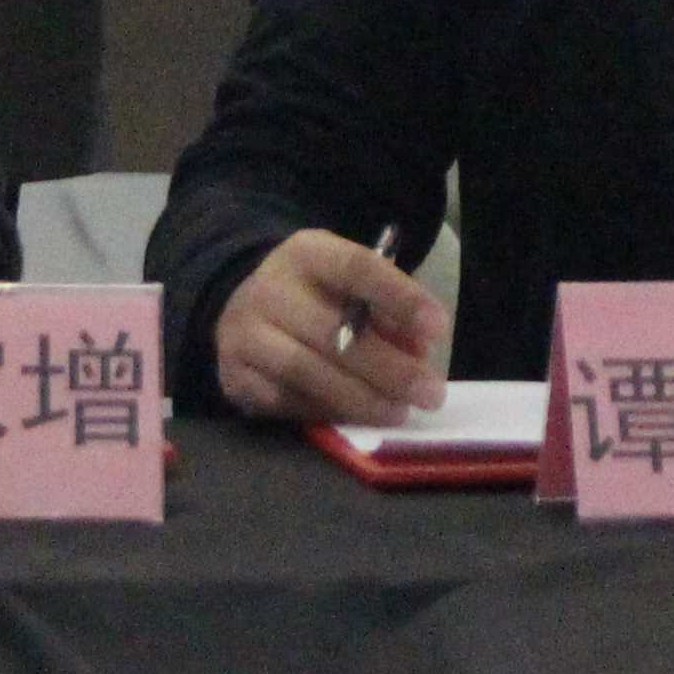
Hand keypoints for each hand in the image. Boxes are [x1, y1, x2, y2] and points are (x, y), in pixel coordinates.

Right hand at [210, 232, 445, 423]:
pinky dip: (328, 413)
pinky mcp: (234, 376)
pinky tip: (357, 419)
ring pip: (307, 372)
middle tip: (430, 393)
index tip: (439, 329)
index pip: (357, 268)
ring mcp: (245, 334)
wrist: (239, 306)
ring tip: (399, 412)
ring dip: (361, 399)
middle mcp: (269, 289)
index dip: (400, 298)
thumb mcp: (348, 285)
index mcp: (306, 254)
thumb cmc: (313, 296)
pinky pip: (287, 401)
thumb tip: (418, 352)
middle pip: (332, 331)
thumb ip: (386, 311)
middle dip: (389, 368)